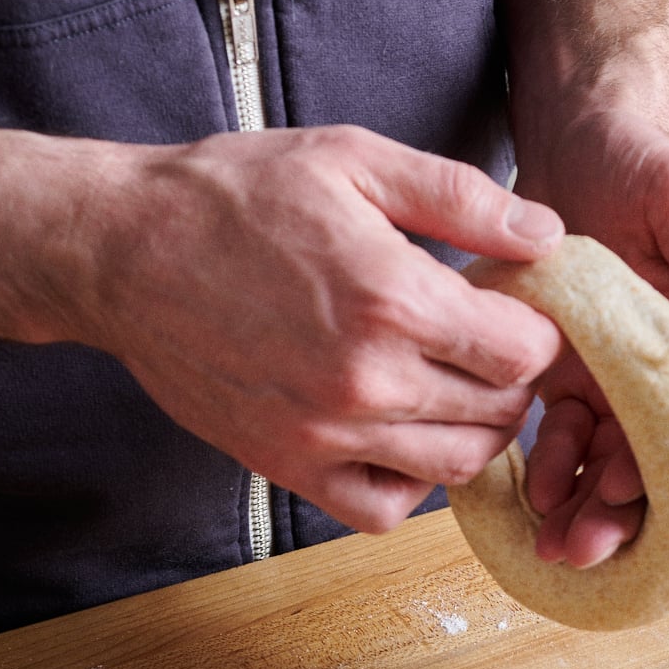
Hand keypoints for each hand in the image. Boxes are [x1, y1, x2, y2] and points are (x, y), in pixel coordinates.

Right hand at [79, 127, 566, 530]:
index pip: (526, 353)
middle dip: (512, 377)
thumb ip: (461, 196)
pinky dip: (410, 483)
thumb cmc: (233, 195)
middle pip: (501, 413)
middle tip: (483, 340)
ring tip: (453, 383)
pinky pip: (384, 508)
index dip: (535, 327)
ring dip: (474, 430)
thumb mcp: (354, 160)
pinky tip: (401, 432)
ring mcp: (325, 434)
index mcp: (393, 299)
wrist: (121, 250)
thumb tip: (547, 234)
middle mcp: (366, 381)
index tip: (508, 304)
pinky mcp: (287, 466)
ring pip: (456, 468)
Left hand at [516, 104, 668, 566]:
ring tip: (550, 541)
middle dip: (622, 508)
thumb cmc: (643, 160)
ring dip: (585, 502)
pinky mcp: (577, 371)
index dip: (667, 463)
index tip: (623, 491)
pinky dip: (552, 465)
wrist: (579, 134)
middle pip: (660, 454)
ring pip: (613, 458)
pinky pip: (570, 434)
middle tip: (579, 547)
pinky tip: (528, 490)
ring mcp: (625, 372)